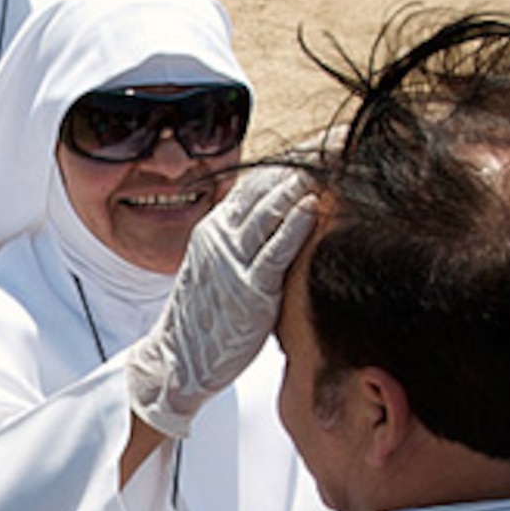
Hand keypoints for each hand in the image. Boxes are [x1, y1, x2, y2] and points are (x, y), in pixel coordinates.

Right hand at [124, 165, 315, 437]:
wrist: (179, 360)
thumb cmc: (206, 318)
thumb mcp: (217, 266)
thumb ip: (243, 242)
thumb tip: (279, 223)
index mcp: (213, 228)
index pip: (253, 184)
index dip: (285, 166)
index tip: (314, 152)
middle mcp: (220, 238)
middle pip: (263, 190)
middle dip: (297, 169)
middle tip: (330, 151)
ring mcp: (232, 262)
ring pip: (268, 212)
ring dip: (298, 189)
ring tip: (326, 171)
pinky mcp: (249, 289)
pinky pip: (276, 249)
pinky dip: (295, 224)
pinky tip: (313, 208)